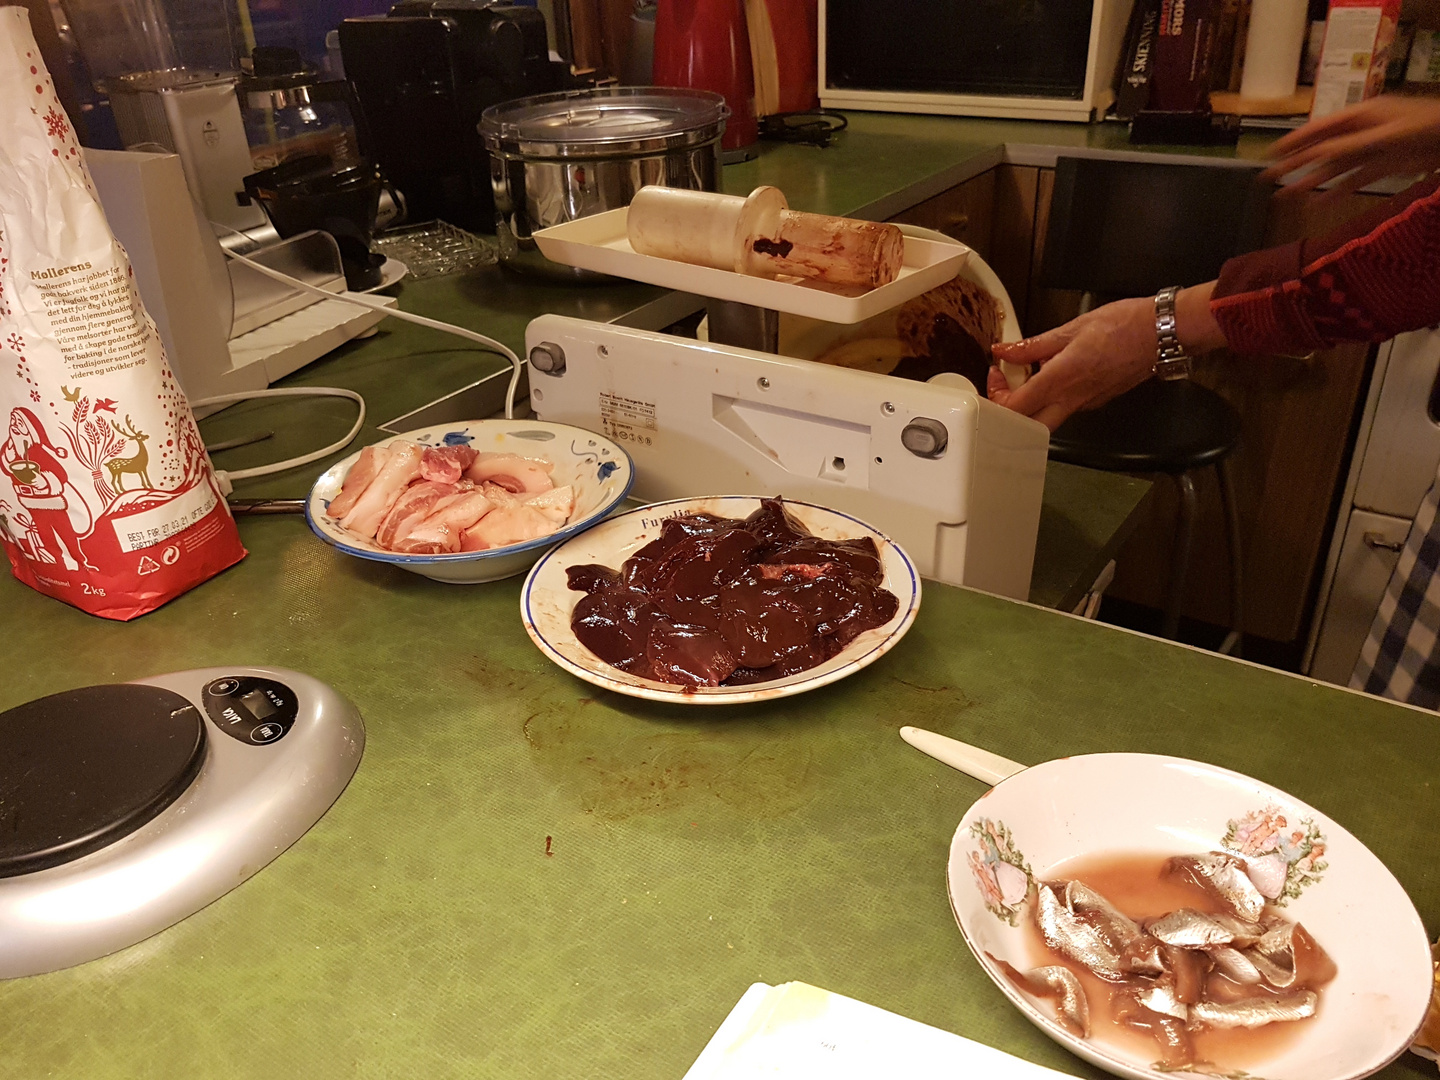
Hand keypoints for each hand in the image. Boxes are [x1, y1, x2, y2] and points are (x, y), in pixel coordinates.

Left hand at [986, 298, 1159, 429]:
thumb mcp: (1070, 329)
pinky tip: (1053, 374)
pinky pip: (1065, 408)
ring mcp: (1086, 404)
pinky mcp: (1097, 402)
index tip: (996, 374)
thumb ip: (1033, 345)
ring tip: (1027, 376)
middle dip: (1010, 412)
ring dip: (1030, 405)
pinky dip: (1051, 397)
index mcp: (1061, 379)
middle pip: (1029, 426)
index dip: (997, 397)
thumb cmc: (1122, 326)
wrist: (1161, 333)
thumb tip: (1004, 350)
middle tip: (1005, 386)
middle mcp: (1072, 399)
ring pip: (1047, 420)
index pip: (1016, 408)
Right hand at [1261, 96, 1439, 200]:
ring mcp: (1371, 151)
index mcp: (1361, 116)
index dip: (1294, 141)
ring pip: (1334, 168)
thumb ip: (1351, 146)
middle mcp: (1361, 132)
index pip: (1320, 129)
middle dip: (1295, 163)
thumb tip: (1315, 154)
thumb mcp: (1387, 135)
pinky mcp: (1382, 168)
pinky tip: (1316, 204)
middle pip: (1322, 150)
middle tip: (1268, 177)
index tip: (1271, 153)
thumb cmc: (1426, 127)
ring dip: (1310, 181)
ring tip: (1285, 196)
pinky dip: (1335, 192)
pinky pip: (1353, 181)